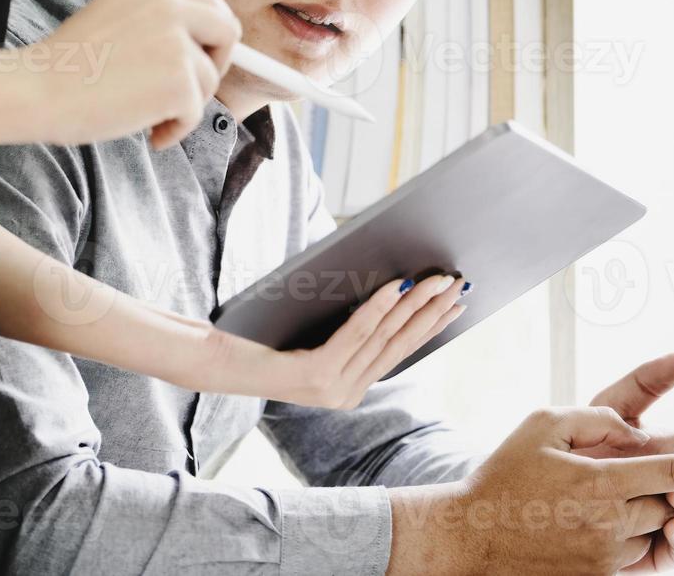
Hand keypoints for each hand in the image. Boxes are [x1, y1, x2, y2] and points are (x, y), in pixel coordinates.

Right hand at [29, 0, 241, 148]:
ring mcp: (178, 43)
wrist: (36, 91)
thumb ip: (155, 23)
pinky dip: (174, 130)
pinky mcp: (180, 81)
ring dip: (186, 105)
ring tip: (147, 116)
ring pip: (210, 79)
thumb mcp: (113, 18)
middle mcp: (169, 6)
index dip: (212, 34)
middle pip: (228, 31)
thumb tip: (197, 48)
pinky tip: (147, 132)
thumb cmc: (65, 66)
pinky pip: (196, 113)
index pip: (210, 0)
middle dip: (216, 64)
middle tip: (188, 90)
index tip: (202, 58)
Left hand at [201, 273, 469, 407]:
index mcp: (349, 387)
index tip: (457, 302)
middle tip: (459, 283)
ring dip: (414, 305)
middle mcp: (346, 394)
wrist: (214, 361)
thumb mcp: (311, 335)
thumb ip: (346, 327)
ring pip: (382, 337)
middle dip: (433, 311)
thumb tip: (388, 288)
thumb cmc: (261, 339)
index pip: (399, 352)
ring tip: (435, 279)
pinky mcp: (316, 375)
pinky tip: (395, 287)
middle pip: (398, 343)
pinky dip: (378, 308)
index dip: (431, 326)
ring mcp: (333, 388)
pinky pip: (355, 335)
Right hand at [407, 407, 673, 575]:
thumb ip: (597, 416)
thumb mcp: (541, 424)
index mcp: (600, 480)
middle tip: (660, 478)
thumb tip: (638, 429)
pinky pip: (639, 557)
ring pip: (659, 532)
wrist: (471, 536)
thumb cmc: (504, 475)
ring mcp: (607, 555)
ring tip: (611, 501)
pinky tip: (602, 525)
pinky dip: (634, 539)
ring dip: (651, 515)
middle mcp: (611, 521)